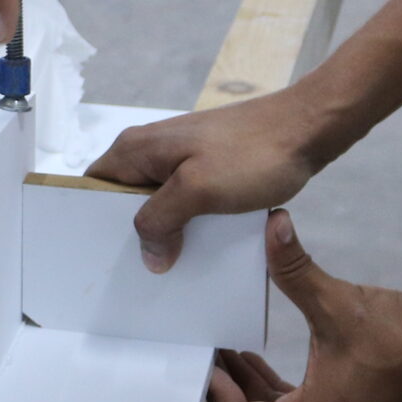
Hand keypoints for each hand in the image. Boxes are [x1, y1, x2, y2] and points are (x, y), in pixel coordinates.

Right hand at [85, 89, 342, 271]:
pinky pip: (187, 200)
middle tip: (143, 274)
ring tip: (173, 268)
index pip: (94, 188)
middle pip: (126, 199)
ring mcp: (182, 156)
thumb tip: (148, 256)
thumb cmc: (250, 156)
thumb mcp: (197, 190)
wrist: (307, 128)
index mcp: (136, 148)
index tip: (106, 258)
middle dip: (134, 234)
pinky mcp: (209, 164)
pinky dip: (191, 223)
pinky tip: (204, 249)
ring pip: (160, 202)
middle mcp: (151, 149)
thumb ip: (161, 221)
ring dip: (167, 232)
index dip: (95, 222)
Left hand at [208, 211, 401, 401]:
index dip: (215, 391)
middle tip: (209, 352)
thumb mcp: (340, 301)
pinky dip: (272, 394)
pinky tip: (261, 359)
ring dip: (248, 393)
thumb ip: (296, 268)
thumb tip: (272, 225)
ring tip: (228, 350)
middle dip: (225, 394)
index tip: (203, 354)